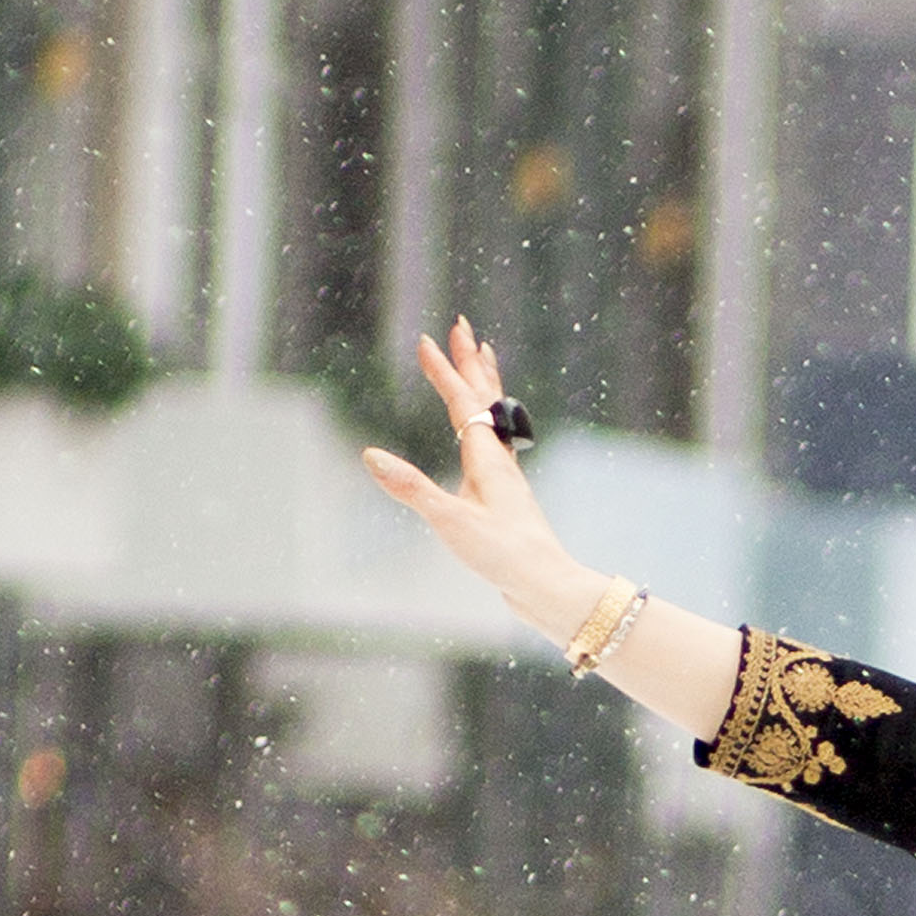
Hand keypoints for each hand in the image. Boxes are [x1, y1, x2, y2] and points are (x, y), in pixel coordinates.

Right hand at [358, 324, 593, 637]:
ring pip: (493, 418)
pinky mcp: (505, 498)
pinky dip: (485, 422)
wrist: (545, 588)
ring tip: (481, 362)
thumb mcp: (451, 523)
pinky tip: (481, 438)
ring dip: (484, 386)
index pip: (463, 402)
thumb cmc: (504, 556)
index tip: (426, 340)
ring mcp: (504, 478)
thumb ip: (412, 489)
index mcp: (487, 459)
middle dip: (471, 363)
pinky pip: (492, 444)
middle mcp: (499, 460)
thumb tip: (370, 456)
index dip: (444, 371)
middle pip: (485, 399)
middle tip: (463, 327)